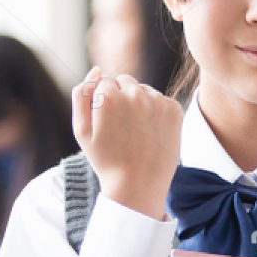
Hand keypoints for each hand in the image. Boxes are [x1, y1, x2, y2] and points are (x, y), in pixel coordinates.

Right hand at [72, 68, 182, 221]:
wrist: (138, 186)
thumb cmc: (106, 159)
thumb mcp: (81, 130)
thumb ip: (82, 95)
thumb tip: (97, 70)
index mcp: (109, 96)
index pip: (104, 81)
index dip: (103, 103)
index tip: (107, 124)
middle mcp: (135, 93)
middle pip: (125, 81)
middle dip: (121, 98)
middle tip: (122, 128)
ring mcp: (157, 101)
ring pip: (144, 90)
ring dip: (139, 104)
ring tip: (136, 133)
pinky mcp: (174, 109)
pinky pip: (161, 100)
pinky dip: (156, 112)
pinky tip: (151, 133)